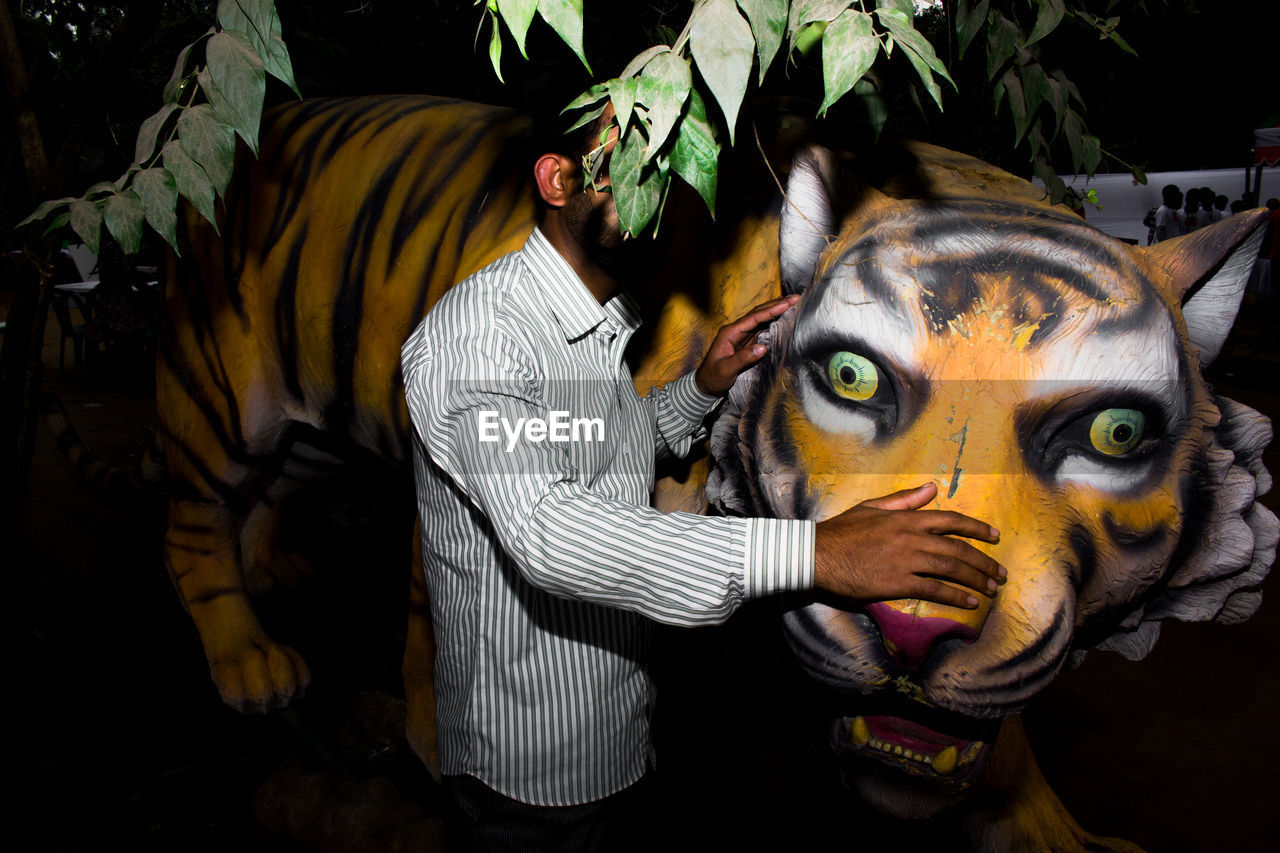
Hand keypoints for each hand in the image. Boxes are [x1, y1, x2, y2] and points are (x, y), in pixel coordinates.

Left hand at [694, 295, 799, 395]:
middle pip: (758, 313)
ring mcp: (742, 335)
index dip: (770, 311)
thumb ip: (743, 358)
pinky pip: (762, 328)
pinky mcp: (747, 342)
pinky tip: (783, 317)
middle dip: (776, 305)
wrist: (706, 384)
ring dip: (776, 310)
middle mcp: (736, 330)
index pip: (753, 318)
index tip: (786, 304)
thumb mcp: (726, 369)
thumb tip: (763, 348)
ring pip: (761, 318)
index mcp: (730, 333)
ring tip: (792, 303)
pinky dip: (773, 321)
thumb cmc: (713, 377)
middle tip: (795, 298)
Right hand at [814, 483, 1004, 609]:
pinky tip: (969, 603)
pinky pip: (934, 589)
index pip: (951, 520)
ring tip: (990, 589)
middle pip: (958, 549)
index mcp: (907, 518)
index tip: (995, 536)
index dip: (977, 528)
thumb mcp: (873, 506)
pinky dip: (955, 596)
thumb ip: (904, 499)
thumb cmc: (842, 530)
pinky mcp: (898, 582)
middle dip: (984, 562)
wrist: (819, 553)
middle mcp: (912, 537)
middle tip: (1000, 573)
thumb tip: (932, 487)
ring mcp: (906, 560)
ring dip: (975, 580)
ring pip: (951, 569)